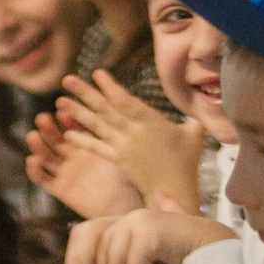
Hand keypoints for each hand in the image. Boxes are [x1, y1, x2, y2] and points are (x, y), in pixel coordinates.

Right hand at [29, 110, 142, 218]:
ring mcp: (65, 173)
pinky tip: (32, 160)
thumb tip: (107, 110)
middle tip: (43, 118)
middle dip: (48, 129)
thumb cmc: (125, 180)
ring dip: (38, 146)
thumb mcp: (116, 154)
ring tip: (33, 135)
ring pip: (46, 157)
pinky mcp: (60, 190)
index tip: (62, 111)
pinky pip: (44, 180)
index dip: (66, 120)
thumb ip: (107, 136)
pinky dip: (35, 171)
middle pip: (55, 140)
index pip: (72, 129)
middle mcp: (73, 158)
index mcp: (86, 147)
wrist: (125, 208)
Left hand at [58, 71, 207, 211]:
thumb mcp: (195, 134)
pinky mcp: (118, 161)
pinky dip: (83, 140)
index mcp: (151, 122)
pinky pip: (98, 148)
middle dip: (86, 93)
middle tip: (67, 79)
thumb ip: (194, 115)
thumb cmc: (187, 162)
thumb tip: (204, 99)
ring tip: (60, 101)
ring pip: (98, 126)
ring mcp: (124, 147)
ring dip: (78, 113)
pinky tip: (68, 132)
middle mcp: (134, 133)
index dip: (110, 87)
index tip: (96, 72)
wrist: (175, 191)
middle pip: (106, 110)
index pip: (127, 101)